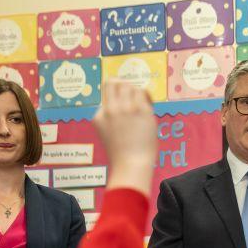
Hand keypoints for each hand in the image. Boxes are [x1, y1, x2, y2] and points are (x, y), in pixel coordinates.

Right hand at [94, 80, 156, 194]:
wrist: (131, 164)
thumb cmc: (121, 153)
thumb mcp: (107, 133)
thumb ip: (109, 117)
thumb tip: (123, 98)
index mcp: (99, 116)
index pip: (106, 96)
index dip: (115, 97)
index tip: (122, 103)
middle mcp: (111, 109)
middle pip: (115, 83)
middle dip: (123, 86)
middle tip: (131, 95)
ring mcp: (126, 109)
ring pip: (129, 86)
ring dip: (135, 91)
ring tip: (140, 102)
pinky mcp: (141, 110)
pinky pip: (142, 92)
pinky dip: (146, 95)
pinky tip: (148, 103)